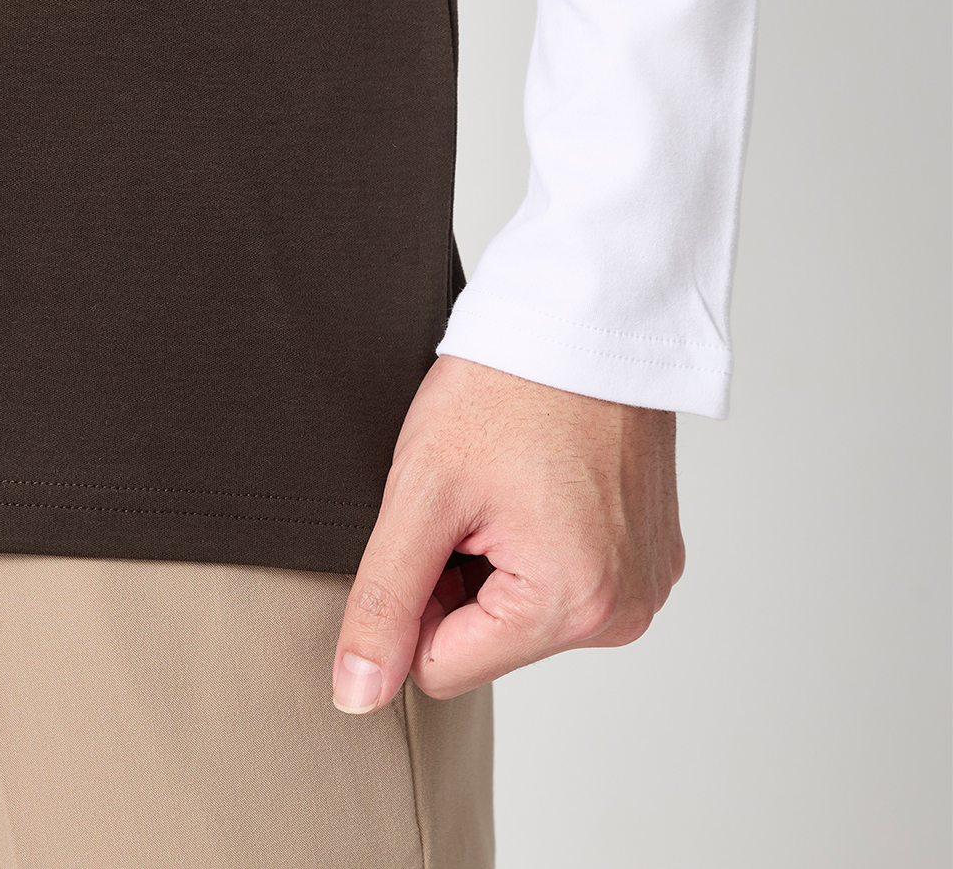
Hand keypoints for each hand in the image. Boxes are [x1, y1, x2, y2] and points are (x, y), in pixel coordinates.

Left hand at [331, 354, 683, 712]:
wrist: (584, 316)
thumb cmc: (506, 387)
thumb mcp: (423, 492)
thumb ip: (383, 602)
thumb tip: (357, 695)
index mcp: (572, 603)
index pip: (439, 668)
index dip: (416, 596)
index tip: (440, 521)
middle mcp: (625, 609)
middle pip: (488, 644)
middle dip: (463, 577)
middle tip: (478, 495)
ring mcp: (647, 581)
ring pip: (524, 615)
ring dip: (500, 561)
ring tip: (513, 484)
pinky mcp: (654, 555)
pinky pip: (570, 583)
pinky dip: (542, 544)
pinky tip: (545, 484)